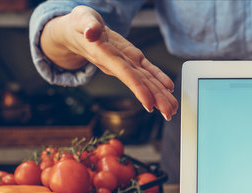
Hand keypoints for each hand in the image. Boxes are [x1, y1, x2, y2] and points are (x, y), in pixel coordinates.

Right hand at [40, 6, 177, 119]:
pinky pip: (148, 70)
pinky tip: (169, 88)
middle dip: (156, 99)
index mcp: (107, 56)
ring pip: (146, 80)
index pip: (126, 75)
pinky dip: (159, 79)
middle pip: (140, 84)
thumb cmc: (80, 26)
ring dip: (161, 95)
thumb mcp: (81, 20)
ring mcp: (127, 63)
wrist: (79, 32)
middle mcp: (119, 64)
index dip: (139, 89)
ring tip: (173, 109)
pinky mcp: (133, 57)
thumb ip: (87, 25)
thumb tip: (91, 33)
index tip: (150, 105)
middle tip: (170, 113)